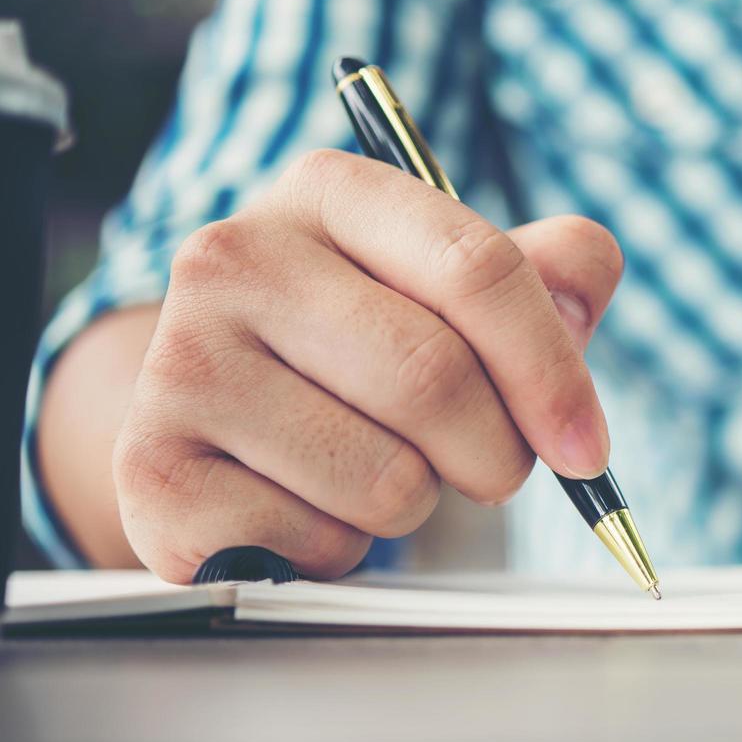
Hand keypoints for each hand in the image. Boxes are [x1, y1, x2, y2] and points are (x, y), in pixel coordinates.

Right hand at [113, 149, 622, 581]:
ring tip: (371, 469)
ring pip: (384, 477)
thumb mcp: (447, 289)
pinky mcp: (153, 469)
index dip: (552, 370)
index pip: (476, 268)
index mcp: (328, 193)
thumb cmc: (358, 346)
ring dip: (413, 503)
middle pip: (435, 378)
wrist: (213, 414)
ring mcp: (182, 362)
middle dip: (495, 452)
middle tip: (486, 468)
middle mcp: (234, 257)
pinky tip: (303, 505)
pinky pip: (316, 541)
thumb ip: (540, 273)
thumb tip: (587, 274)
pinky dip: (340, 548)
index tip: (585, 447)